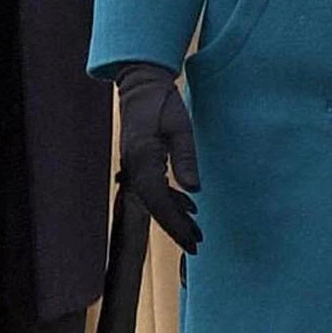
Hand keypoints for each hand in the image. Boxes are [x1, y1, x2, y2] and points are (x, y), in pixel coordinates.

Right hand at [116, 62, 201, 253]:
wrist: (141, 85)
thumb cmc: (162, 102)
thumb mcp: (181, 126)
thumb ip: (186, 158)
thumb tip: (193, 190)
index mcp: (143, 159)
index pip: (158, 200)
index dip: (175, 224)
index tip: (191, 240)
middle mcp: (135, 167)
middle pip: (155, 207)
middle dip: (175, 228)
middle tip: (197, 247)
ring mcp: (135, 166)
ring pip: (154, 201)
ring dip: (175, 218)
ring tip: (197, 233)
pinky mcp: (140, 164)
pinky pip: (154, 189)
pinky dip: (171, 202)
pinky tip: (189, 208)